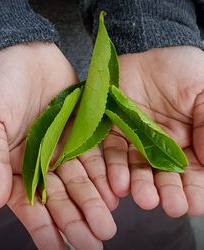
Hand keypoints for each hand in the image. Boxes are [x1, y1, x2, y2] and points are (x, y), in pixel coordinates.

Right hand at [0, 42, 116, 248]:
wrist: (20, 52)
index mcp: (15, 162)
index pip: (30, 203)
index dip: (43, 228)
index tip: (59, 249)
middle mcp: (41, 158)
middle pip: (61, 196)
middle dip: (76, 220)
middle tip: (94, 242)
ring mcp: (63, 145)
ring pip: (80, 181)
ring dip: (93, 203)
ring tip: (106, 226)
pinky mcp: (81, 130)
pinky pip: (94, 157)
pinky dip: (103, 175)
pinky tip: (114, 193)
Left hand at [103, 46, 203, 216]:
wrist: (149, 56)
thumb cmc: (182, 71)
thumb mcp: (203, 92)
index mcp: (187, 141)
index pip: (192, 172)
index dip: (194, 189)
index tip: (194, 204)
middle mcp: (160, 146)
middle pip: (163, 175)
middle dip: (168, 191)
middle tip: (170, 205)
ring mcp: (135, 141)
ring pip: (137, 168)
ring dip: (141, 185)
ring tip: (144, 198)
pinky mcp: (114, 132)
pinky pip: (113, 153)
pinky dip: (116, 168)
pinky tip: (119, 183)